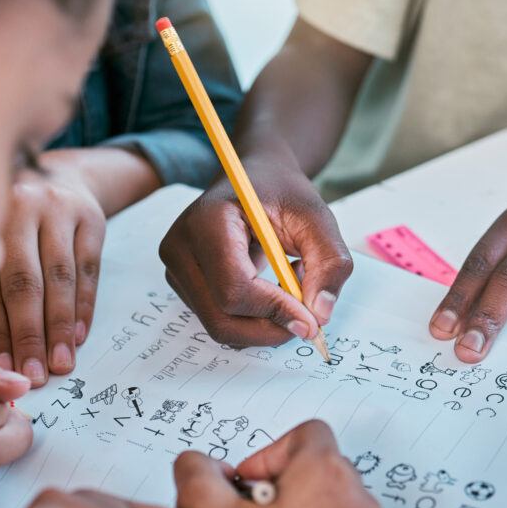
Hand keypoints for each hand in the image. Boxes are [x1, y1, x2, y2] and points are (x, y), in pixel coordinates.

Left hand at [0, 150, 107, 386]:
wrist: (63, 176)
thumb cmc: (14, 220)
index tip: (0, 368)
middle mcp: (19, 206)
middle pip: (24, 281)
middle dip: (27, 333)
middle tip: (32, 375)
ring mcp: (59, 209)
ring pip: (59, 277)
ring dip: (58, 327)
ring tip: (59, 363)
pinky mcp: (92, 218)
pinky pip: (88, 270)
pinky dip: (84, 306)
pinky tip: (78, 336)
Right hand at [159, 156, 352, 347]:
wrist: (254, 179)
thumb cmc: (282, 192)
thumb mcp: (316, 217)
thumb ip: (329, 262)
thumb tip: (320, 315)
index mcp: (206, 221)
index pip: (234, 288)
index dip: (276, 311)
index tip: (313, 321)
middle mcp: (180, 248)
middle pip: (222, 318)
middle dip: (271, 328)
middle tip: (309, 314)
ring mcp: (176, 270)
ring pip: (221, 327)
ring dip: (266, 323)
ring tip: (291, 285)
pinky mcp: (185, 286)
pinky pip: (221, 321)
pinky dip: (255, 320)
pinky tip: (273, 289)